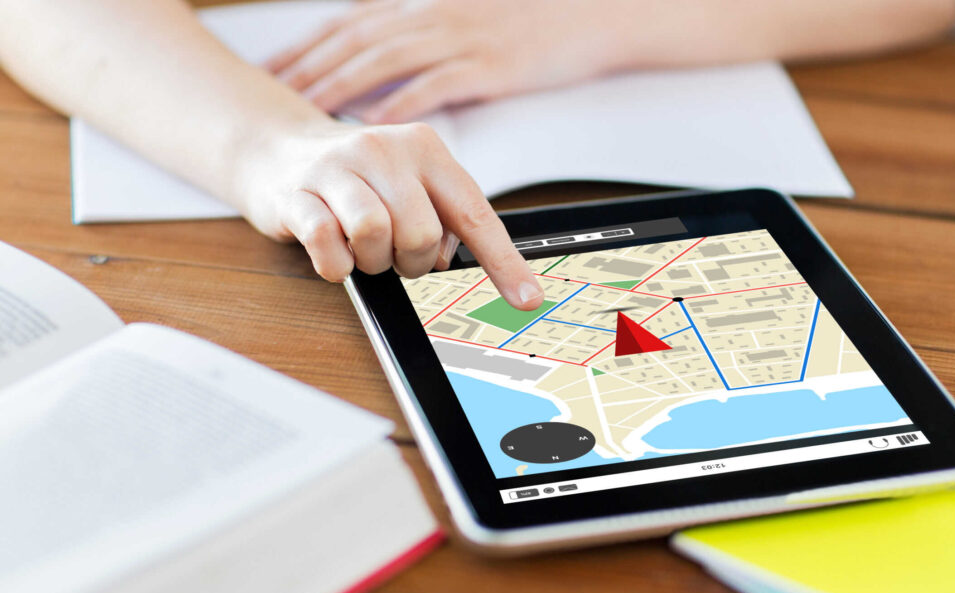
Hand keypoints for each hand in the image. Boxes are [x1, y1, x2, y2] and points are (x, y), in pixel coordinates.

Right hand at [238, 119, 543, 309]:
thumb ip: (444, 217)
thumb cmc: (360, 179)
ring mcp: (336, 168)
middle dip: (411, 260)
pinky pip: (327, 244)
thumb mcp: (412, 184)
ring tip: (364, 248)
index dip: (503, 262)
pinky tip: (334, 251)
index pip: (474, 213)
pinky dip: (336, 264)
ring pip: (374, 234)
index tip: (527, 298)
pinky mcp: (296, 193)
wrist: (279, 150)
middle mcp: (384, 149)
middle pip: (421, 232)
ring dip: (373, 261)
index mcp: (426, 149)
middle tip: (394, 253)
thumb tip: (458, 260)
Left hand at [266, 0, 629, 122]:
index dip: (307, 46)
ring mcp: (460, 39)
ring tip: (308, 110)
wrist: (590, 16)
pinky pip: (436, 85)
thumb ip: (420, 38)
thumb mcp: (464, 21)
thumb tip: (379, 69)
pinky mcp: (489, 65)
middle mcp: (433, 17)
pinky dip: (402, 102)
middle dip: (309, 66)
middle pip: (355, 40)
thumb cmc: (528, 25)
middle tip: (270, 95)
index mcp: (423, 9)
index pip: (349, 25)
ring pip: (386, 59)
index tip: (272, 70)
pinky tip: (376, 124)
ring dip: (343, 85)